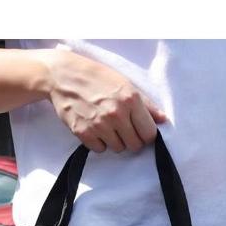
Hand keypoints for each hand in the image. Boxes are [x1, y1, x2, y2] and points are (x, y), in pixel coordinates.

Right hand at [43, 49, 166, 152]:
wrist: (63, 76)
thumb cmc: (96, 77)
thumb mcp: (125, 83)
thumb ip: (146, 104)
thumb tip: (163, 119)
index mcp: (130, 100)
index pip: (149, 134)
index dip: (146, 134)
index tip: (140, 130)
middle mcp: (116, 114)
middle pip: (135, 145)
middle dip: (132, 139)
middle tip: (123, 128)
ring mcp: (99, 125)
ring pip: (118, 149)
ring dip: (115, 141)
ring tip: (107, 125)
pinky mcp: (83, 133)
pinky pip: (100, 149)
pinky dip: (99, 142)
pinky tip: (95, 128)